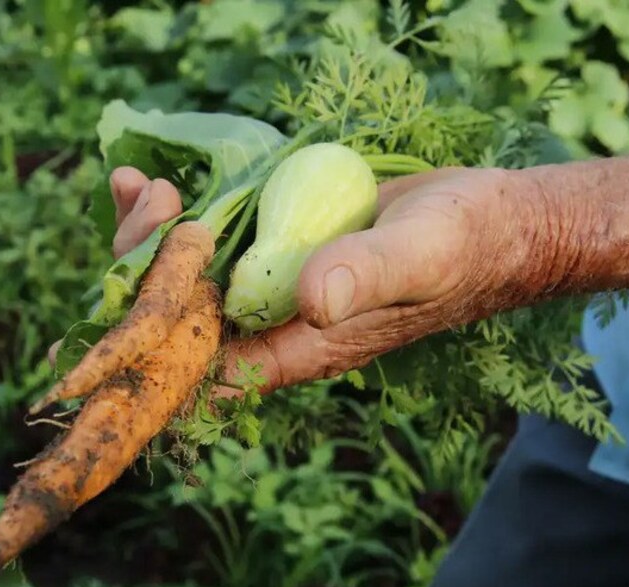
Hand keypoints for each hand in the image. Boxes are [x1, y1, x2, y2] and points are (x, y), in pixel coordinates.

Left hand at [74, 165, 554, 395]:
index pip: (207, 366)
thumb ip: (370, 275)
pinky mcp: (275, 246)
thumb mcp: (421, 256)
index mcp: (303, 347)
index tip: (151, 265)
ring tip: (139, 184)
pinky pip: (209, 240)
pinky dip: (173, 216)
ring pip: (185, 279)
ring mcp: (272, 285)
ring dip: (148, 237)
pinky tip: (148, 180)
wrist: (489, 222)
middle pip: (183, 320)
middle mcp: (276, 324)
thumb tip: (313, 298)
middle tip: (153, 203)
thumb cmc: (463, 246)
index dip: (162, 330)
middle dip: (145, 268)